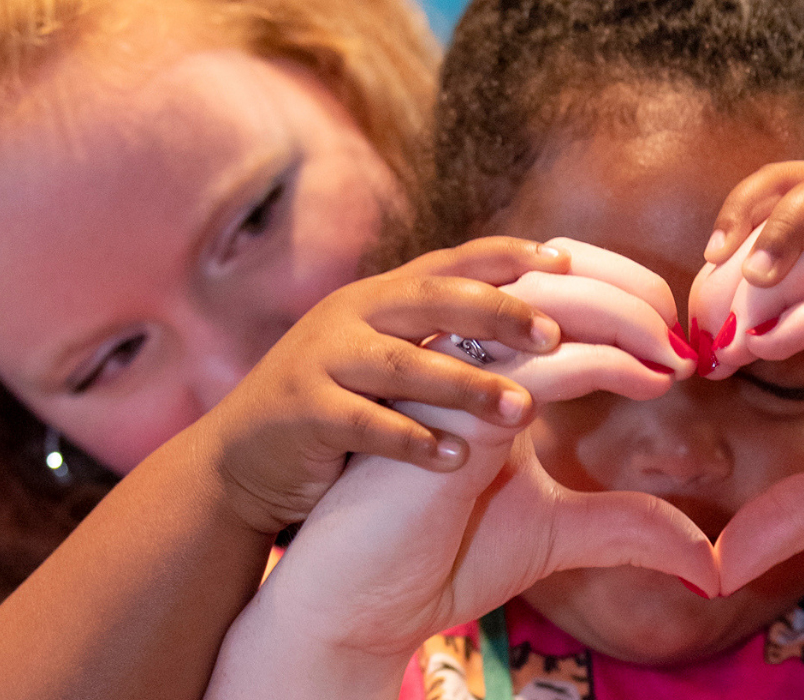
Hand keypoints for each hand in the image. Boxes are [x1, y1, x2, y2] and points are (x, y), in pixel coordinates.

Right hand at [192, 236, 571, 533]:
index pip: (452, 263)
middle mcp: (351, 317)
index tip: (566, 260)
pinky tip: (459, 459)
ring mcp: (322, 362)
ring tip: (526, 411)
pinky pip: (366, 424)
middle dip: (498, 314)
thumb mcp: (388, 360)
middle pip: (432, 299)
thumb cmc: (338, 411)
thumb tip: (542, 324)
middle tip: (557, 336)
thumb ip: (445, 339)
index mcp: (381, 298)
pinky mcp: (303, 414)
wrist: (237, 462)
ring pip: (404, 364)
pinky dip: (414, 440)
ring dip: (468, 386)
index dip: (507, 257)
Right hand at [207, 245, 710, 694]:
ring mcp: (349, 369)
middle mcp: (396, 325)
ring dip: (478, 364)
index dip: (598, 278)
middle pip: (481, 286)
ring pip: (411, 342)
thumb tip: (705, 558)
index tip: (667, 318)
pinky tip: (458, 462)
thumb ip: (611, 516)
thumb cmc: (433, 520)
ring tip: (541, 395)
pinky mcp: (313, 420)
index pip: (524, 268)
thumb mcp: (536, 516)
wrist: (313, 556)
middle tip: (651, 343)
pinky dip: (410, 435)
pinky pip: (363, 418)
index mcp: (446, 320)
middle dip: (572, 308)